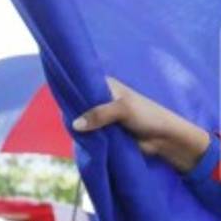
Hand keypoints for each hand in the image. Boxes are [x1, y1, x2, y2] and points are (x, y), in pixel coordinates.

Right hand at [72, 78, 209, 172]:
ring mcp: (103, 117)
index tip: (56, 92)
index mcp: (107, 86)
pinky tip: (74, 138)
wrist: (164, 138)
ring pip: (84, 120)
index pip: (83, 82)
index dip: (72, 87)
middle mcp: (103, 99)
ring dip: (79, 126)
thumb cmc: (148, 116)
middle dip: (73, 109)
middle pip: (81, 103)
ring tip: (66, 128)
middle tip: (60, 116)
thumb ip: (99, 114)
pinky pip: (90, 133)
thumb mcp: (123, 109)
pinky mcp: (105, 132)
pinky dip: (85, 136)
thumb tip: (75, 124)